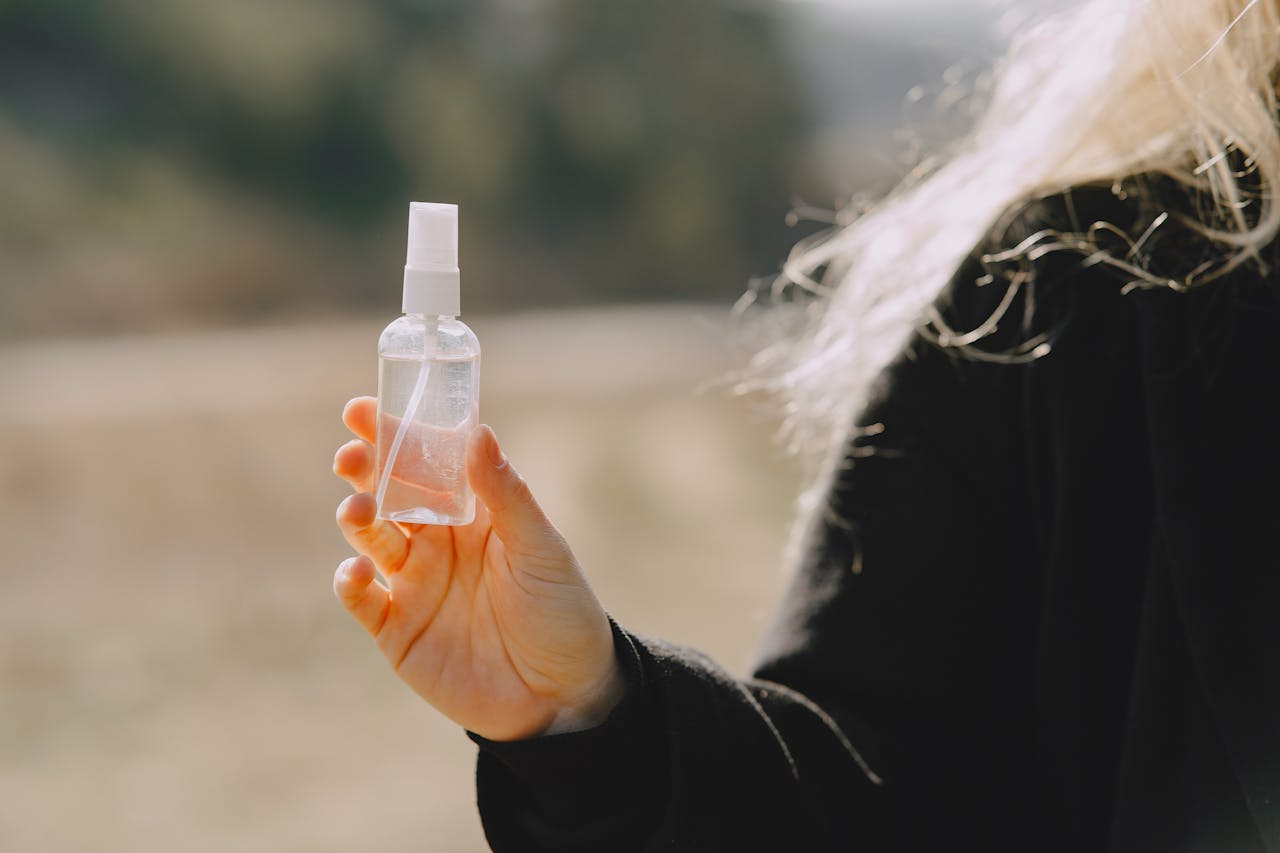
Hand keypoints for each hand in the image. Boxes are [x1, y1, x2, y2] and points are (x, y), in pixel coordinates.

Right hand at [332, 397, 624, 740]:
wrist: (564, 696)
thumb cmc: (561, 612)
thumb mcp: (540, 549)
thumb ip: (506, 495)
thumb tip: (476, 432)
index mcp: (472, 513)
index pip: (426, 462)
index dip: (395, 434)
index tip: (366, 409)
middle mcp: (436, 541)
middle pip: (388, 493)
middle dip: (365, 469)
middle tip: (352, 453)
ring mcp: (413, 584)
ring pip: (370, 538)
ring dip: (356, 518)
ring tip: (358, 508)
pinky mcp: (396, 630)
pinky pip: (362, 599)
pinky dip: (351, 580)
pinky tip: (359, 571)